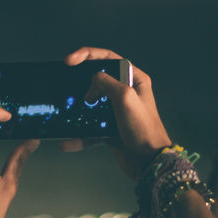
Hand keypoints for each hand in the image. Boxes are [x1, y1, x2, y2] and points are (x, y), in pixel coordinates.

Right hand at [68, 46, 171, 177]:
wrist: (149, 162)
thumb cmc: (144, 129)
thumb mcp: (125, 97)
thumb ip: (107, 82)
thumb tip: (93, 80)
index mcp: (134, 80)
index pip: (109, 58)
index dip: (87, 55)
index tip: (70, 60)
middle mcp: (126, 93)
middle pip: (98, 80)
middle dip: (83, 84)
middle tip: (74, 89)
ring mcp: (117, 111)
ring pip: (92, 104)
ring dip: (79, 109)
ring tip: (70, 112)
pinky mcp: (110, 128)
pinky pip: (90, 128)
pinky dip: (79, 135)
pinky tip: (68, 142)